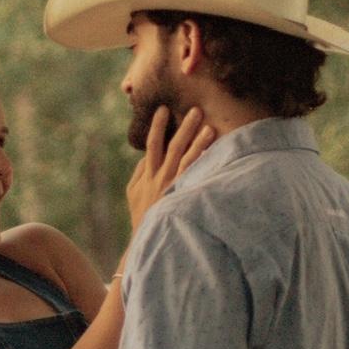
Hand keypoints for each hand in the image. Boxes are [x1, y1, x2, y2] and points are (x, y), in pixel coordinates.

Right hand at [126, 106, 214, 230]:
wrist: (149, 239)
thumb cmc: (142, 216)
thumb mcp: (132, 193)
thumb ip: (139, 172)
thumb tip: (146, 155)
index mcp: (148, 175)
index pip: (152, 144)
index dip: (158, 126)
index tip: (163, 109)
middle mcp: (161, 178)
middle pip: (173, 147)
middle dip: (184, 128)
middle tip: (195, 110)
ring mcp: (174, 188)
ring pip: (187, 160)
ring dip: (198, 143)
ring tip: (209, 128)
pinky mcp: (185, 197)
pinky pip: (197, 177)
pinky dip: (205, 165)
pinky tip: (216, 154)